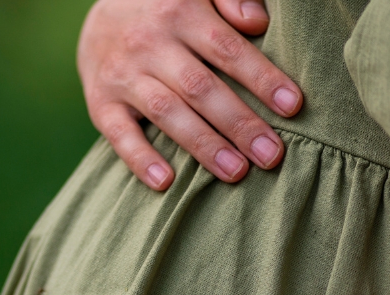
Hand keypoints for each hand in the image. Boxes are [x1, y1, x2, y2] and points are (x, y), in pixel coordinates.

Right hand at [77, 0, 300, 189]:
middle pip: (199, 86)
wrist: (97, 18)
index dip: (260, 78)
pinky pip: (119, 134)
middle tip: (271, 154)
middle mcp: (149, 43)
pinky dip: (139, 159)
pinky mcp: (100, 103)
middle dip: (238, 122)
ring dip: (202, 145)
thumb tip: (258, 23)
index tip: (292, 106)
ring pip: (166, 112)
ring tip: (236, 172)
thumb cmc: (165, 10)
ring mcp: (122, 75)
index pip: (226, 49)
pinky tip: (165, 182)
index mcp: (179, 12)